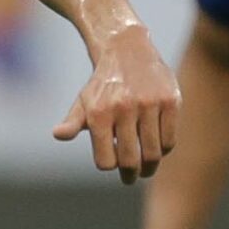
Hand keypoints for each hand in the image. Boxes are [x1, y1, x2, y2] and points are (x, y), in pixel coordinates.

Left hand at [54, 25, 178, 184]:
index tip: (114, 167)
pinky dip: (164, 149)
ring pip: (153, 153)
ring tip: (147, 168)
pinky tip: (158, 147)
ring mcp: (148, 104)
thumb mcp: (83, 102)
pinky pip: (169, 139)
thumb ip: (73, 122)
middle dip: (131, 174)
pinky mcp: (170, 101)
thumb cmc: (102, 84)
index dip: (110, 165)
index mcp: (99, 113)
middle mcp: (123, 108)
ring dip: (150, 166)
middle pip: (130, 160)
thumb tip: (58, 135)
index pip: (106, 161)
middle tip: (132, 177)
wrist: (127, 50)